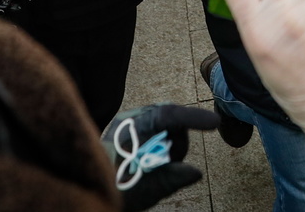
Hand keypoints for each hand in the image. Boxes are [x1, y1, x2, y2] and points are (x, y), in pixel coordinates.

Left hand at [102, 103, 219, 211]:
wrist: (89, 187)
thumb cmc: (113, 187)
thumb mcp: (142, 189)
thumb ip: (169, 179)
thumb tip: (195, 172)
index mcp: (131, 128)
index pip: (168, 115)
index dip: (193, 118)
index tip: (214, 123)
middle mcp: (133, 119)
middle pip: (171, 120)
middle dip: (178, 142)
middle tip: (170, 163)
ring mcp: (133, 123)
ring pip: (168, 128)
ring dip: (170, 148)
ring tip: (154, 168)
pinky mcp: (135, 130)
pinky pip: (160, 132)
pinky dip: (163, 147)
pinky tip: (152, 163)